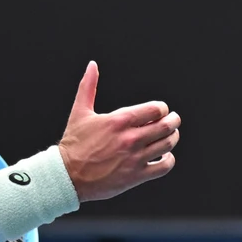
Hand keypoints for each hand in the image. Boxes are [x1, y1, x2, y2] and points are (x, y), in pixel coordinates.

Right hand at [58, 61, 180, 201]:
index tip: (161, 110)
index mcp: (119, 120)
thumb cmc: (74, 144)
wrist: (68, 176)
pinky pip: (164, 167)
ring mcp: (135, 158)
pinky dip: (169, 159)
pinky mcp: (136, 176)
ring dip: (172, 138)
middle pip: (166, 126)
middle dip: (174, 121)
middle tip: (173, 120)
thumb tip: (92, 65)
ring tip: (170, 136)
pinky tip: (164, 156)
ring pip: (167, 144)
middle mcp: (130, 139)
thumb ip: (88, 86)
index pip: (155, 109)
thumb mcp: (80, 112)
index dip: (162, 108)